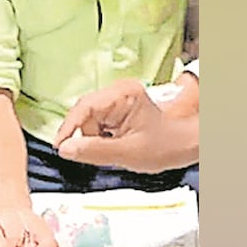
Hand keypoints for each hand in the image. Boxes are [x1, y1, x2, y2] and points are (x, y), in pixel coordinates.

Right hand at [54, 78, 197, 173]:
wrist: (187, 143)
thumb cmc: (167, 144)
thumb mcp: (128, 153)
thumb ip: (94, 151)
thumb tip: (66, 149)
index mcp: (123, 95)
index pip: (84, 108)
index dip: (68, 128)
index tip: (59, 146)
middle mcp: (118, 92)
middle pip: (85, 115)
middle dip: (88, 137)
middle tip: (99, 154)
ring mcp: (118, 99)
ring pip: (90, 121)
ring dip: (95, 139)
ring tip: (116, 149)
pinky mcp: (118, 108)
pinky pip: (99, 123)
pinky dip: (102, 138)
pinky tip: (117, 145)